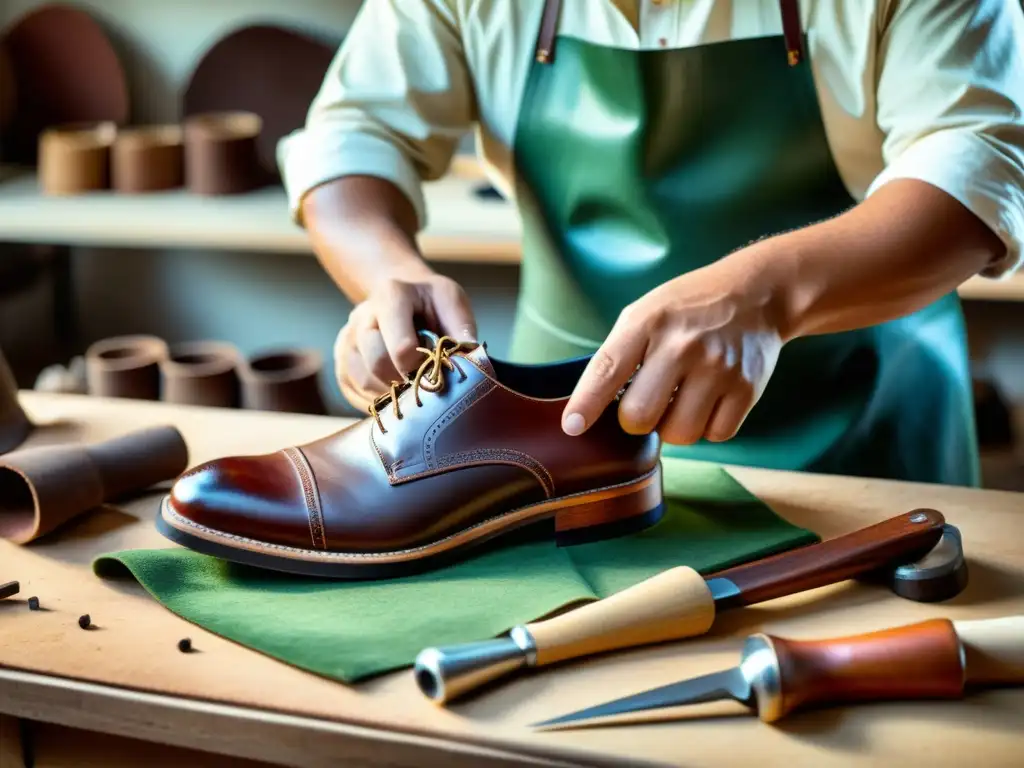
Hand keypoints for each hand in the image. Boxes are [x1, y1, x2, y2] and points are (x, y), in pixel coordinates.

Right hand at [334, 274, 476, 410]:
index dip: (423, 367)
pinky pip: (355, 391)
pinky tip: (397, 390)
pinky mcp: (342, 362)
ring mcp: (347, 340)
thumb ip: (461, 328)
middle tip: (426, 383)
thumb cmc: (430, 301)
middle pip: (378, 364)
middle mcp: (362, 316)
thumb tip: (472, 363)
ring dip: (392, 393)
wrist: (401, 294)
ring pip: (364, 381)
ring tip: (413, 387)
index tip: (437, 371)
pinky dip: (379, 399)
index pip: (402, 347)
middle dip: (406, 381)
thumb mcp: (451, 300)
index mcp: (391, 296)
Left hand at [561, 263, 783, 444]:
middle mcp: (682, 346)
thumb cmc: (688, 309)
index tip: (572, 427)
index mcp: (648, 322)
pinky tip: (709, 400)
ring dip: (675, 426)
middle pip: (639, 417)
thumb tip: (591, 407)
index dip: (586, 404)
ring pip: (678, 434)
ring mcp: (718, 368)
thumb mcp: (645, 312)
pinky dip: (708, 426)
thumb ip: (619, 354)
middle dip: (637, 419)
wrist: (757, 293)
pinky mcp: (747, 388)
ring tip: (682, 398)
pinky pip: (715, 435)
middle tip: (649, 401)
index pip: (607, 370)